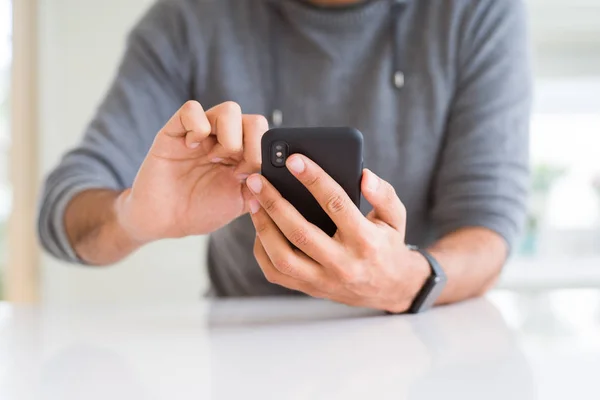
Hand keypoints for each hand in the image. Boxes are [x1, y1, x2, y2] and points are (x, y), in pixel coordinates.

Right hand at [117, 100, 268, 243]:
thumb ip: (262, 186)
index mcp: (244, 153)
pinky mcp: (175, 130)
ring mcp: (201, 132)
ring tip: (215, 160)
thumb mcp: (240, 201)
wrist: (165, 220)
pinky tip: (192, 148)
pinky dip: (198, 128)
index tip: (253, 176)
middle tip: (237, 171)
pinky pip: (192, 109)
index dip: (265, 153)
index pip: (267, 136)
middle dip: (252, 147)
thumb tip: (280, 175)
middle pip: (254, 120)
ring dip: (230, 138)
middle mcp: (225, 138)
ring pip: (229, 110)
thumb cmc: (201, 210)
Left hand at [245, 154, 429, 312]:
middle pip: (300, 232)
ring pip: (282, 257)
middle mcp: (342, 264)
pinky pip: (276, 272)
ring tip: (252, 200)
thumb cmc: (387, 244)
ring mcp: (323, 281)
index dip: (314, 179)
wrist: (388, 289)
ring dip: (262, 226)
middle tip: (257, 179)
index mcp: (365, 241)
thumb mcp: (395, 218)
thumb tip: (364, 176)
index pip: (336, 205)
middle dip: (274, 202)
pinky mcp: (309, 289)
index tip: (293, 159)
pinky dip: (262, 249)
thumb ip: (383, 194)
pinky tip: (258, 226)